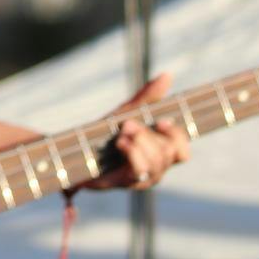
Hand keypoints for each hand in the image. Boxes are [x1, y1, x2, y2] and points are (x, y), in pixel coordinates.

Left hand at [84, 72, 190, 191]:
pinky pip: (139, 172)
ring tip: (123, 132)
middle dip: (149, 134)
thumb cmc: (105, 131)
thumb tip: (167, 74)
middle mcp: (155, 170)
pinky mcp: (125, 183)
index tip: (162, 121)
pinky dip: (133, 154)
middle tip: (128, 124)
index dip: (178, 137)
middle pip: (168, 153)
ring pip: (156, 162)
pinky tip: (121, 143)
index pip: (182, 152)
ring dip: (141, 142)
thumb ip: (148, 97)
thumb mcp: (128, 111)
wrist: (75, 147)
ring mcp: (141, 179)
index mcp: (158, 154)